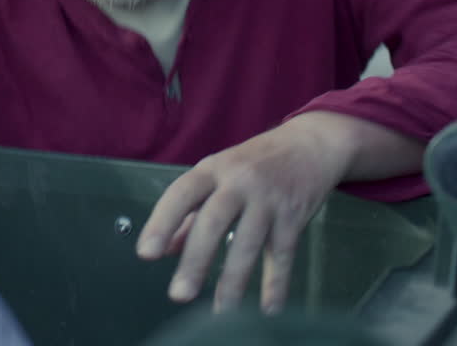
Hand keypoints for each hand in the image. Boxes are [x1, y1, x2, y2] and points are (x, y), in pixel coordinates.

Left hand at [135, 113, 358, 313]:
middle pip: (213, 221)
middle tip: (179, 294)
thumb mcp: (218, 175)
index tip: (146, 253)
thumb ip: (190, 212)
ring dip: (233, 280)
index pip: (181, 194)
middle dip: (196, 260)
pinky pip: (283, 254)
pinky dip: (276, 283)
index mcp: (213, 169)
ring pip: (247, 242)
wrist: (309, 145)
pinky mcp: (294, 216)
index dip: (162, 223)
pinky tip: (268, 307)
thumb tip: (165, 249)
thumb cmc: (254, 163)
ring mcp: (268, 199)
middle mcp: (239, 181)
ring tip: (221, 311)